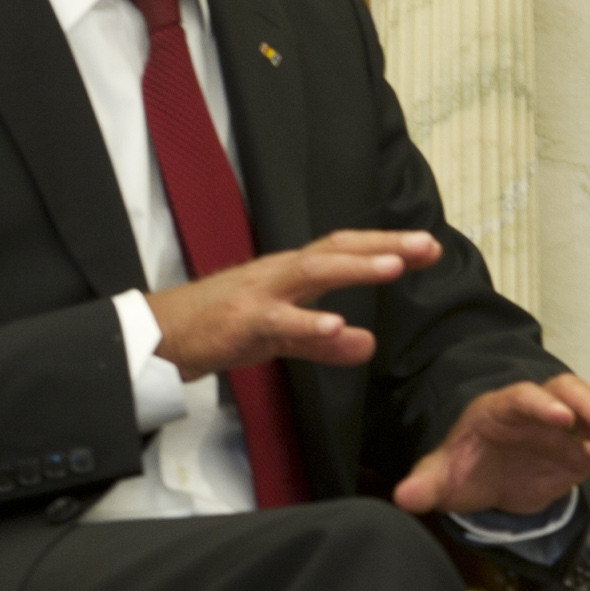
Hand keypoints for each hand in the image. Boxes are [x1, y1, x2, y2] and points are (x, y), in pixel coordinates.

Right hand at [147, 230, 441, 378]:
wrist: (162, 336)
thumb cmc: (220, 327)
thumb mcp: (280, 337)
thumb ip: (323, 343)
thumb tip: (367, 345)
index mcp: (291, 273)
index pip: (345, 250)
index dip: (386, 246)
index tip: (428, 247)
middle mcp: (280, 274)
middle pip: (336, 249)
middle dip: (383, 245)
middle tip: (427, 245)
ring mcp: (260, 294)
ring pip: (312, 272)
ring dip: (355, 268)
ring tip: (393, 267)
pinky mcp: (241, 322)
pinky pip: (278, 321)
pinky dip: (308, 322)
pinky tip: (336, 325)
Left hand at [396, 373, 589, 517]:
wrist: (484, 476)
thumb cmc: (462, 465)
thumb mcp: (441, 477)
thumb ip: (425, 484)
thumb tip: (405, 497)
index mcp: (502, 408)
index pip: (523, 397)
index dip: (542, 404)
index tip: (560, 418)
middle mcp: (540, 412)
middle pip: (569, 396)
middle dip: (589, 407)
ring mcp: (566, 432)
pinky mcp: (582, 455)